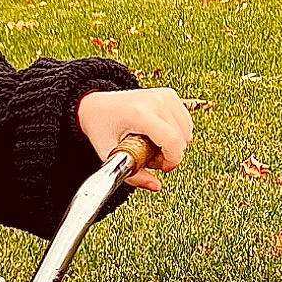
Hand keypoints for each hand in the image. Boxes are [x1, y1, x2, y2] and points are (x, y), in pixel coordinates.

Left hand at [77, 88, 193, 191]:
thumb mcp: (109, 155)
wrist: (95, 105)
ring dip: (174, 144)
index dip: (173, 160)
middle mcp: (155, 100)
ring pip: (186, 130)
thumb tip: (157, 187)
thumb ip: (133, 175)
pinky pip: (185, 121)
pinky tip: (158, 136)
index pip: (172, 140)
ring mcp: (164, 95)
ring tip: (152, 146)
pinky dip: (177, 133)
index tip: (163, 169)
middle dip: (171, 155)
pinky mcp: (169, 94)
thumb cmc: (100, 129)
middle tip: (150, 158)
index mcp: (139, 113)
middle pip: (181, 138)